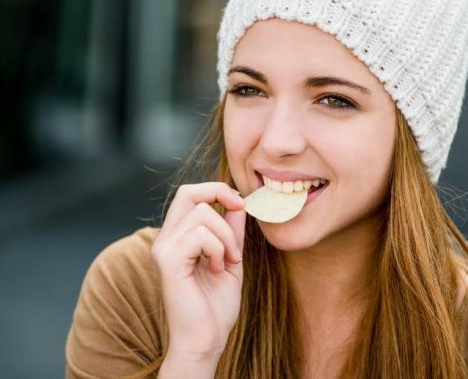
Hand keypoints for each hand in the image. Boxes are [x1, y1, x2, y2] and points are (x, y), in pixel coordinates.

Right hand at [151, 182, 245, 359]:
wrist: (206, 339)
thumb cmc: (216, 304)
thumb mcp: (230, 257)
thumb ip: (231, 230)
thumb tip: (238, 203)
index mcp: (177, 236)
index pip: (190, 194)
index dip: (217, 190)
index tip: (240, 205)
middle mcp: (166, 239)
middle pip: (188, 192)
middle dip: (220, 194)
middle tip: (240, 211)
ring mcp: (164, 249)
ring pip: (202, 213)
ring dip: (226, 236)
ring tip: (227, 260)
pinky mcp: (169, 262)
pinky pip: (200, 235)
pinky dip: (218, 249)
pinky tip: (217, 268)